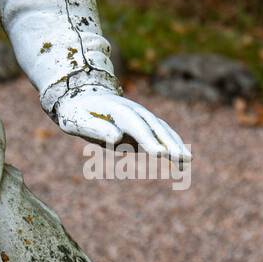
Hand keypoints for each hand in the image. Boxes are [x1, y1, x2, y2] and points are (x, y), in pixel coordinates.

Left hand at [53, 90, 190, 164]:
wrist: (81, 99)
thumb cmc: (75, 113)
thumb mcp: (77, 120)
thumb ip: (95, 128)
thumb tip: (115, 137)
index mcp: (116, 109)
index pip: (135, 125)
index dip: (148, 139)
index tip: (160, 154)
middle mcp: (133, 110)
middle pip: (154, 126)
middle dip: (169, 143)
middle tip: (182, 160)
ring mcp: (140, 116)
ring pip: (162, 130)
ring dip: (175, 145)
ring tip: (187, 162)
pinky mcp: (142, 125)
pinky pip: (161, 135)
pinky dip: (172, 146)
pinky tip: (180, 162)